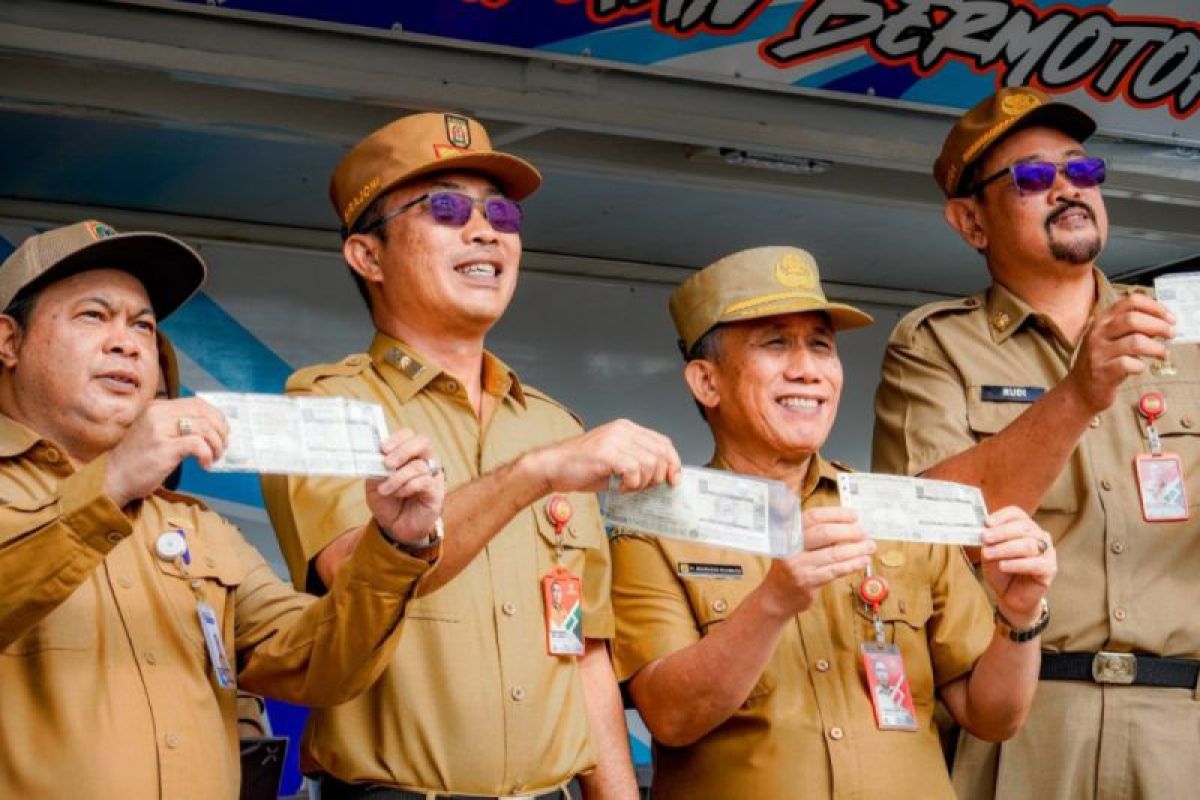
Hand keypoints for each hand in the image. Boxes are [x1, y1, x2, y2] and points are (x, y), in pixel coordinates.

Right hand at [104, 398, 228, 506]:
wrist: (113, 477)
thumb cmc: (137, 458)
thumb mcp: (156, 432)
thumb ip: (176, 425)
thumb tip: (211, 427)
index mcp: (158, 407)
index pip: (197, 403)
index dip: (216, 416)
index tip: (223, 431)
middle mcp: (158, 414)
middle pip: (204, 413)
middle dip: (220, 431)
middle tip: (222, 447)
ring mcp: (159, 430)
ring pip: (204, 427)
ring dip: (216, 444)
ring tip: (214, 457)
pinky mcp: (163, 448)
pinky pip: (197, 444)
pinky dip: (207, 454)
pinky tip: (205, 465)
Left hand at [366, 429, 444, 545]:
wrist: (394, 527)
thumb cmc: (387, 502)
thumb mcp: (374, 483)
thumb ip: (376, 468)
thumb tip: (376, 457)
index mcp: (409, 454)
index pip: (409, 435)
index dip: (397, 438)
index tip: (382, 448)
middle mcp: (424, 460)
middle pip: (423, 442)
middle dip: (403, 450)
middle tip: (388, 463)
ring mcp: (433, 475)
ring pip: (420, 465)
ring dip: (398, 477)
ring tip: (385, 489)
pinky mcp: (437, 491)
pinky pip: (425, 482)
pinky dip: (408, 486)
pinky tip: (398, 494)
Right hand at [524, 418, 681, 493]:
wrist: (553, 467)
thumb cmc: (582, 466)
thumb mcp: (615, 459)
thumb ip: (637, 461)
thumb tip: (661, 477)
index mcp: (627, 428)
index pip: (663, 442)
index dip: (673, 462)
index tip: (673, 479)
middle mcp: (623, 430)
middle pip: (660, 454)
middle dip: (657, 477)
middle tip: (641, 487)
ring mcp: (614, 440)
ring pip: (649, 463)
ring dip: (642, 483)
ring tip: (627, 486)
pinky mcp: (607, 453)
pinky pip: (633, 470)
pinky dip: (631, 484)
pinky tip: (619, 487)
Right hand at [756, 506, 874, 619]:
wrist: (777, 595)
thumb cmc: (793, 566)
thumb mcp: (797, 544)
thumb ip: (817, 535)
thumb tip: (850, 525)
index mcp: (788, 532)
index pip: (815, 517)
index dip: (837, 514)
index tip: (854, 515)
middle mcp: (791, 546)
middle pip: (825, 533)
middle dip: (850, 531)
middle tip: (864, 532)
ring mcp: (799, 565)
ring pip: (834, 553)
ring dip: (856, 549)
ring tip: (870, 546)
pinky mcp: (808, 581)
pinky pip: (835, 570)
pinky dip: (852, 564)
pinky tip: (863, 560)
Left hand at [979, 506, 1056, 627]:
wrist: (1010, 596)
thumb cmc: (1001, 571)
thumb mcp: (990, 552)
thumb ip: (988, 541)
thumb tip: (983, 530)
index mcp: (1024, 527)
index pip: (1017, 514)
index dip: (1002, 516)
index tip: (986, 522)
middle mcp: (1039, 536)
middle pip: (1023, 527)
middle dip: (1001, 532)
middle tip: (984, 538)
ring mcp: (1047, 552)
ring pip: (1028, 544)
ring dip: (1005, 548)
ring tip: (989, 554)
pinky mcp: (1049, 569)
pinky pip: (1035, 563)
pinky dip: (1017, 564)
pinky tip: (1003, 566)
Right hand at [1065, 293, 1174, 413]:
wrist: (1081, 389)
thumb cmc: (1102, 361)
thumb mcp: (1110, 337)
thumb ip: (1131, 327)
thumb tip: (1162, 322)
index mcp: (1103, 320)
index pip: (1131, 302)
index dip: (1155, 307)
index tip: (1169, 318)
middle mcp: (1098, 333)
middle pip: (1133, 319)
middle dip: (1159, 326)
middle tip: (1170, 335)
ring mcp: (1099, 353)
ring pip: (1135, 342)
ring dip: (1156, 348)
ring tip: (1163, 354)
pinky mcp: (1103, 372)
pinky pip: (1129, 364)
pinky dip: (1141, 366)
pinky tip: (1141, 368)